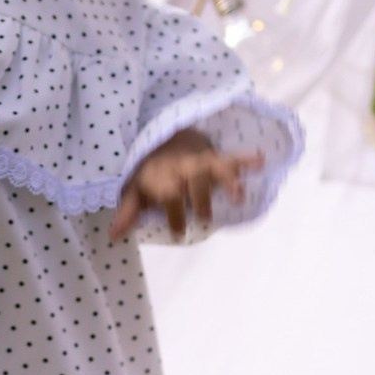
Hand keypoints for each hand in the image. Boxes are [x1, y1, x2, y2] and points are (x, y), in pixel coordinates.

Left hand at [109, 129, 263, 241]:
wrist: (165, 138)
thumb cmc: (150, 173)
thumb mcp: (134, 191)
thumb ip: (128, 213)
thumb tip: (114, 236)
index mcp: (162, 177)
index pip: (169, 195)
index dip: (174, 214)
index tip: (179, 233)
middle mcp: (183, 168)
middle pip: (195, 182)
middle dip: (201, 199)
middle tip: (204, 216)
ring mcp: (202, 162)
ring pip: (216, 169)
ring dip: (228, 181)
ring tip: (237, 196)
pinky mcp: (218, 158)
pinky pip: (233, 157)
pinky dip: (247, 159)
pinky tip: (261, 160)